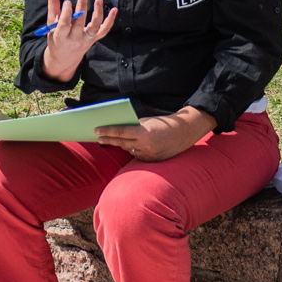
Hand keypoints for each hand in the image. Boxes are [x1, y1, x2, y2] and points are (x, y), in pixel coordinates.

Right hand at [38, 0, 117, 83]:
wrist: (64, 58)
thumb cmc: (56, 38)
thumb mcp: (51, 24)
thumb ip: (52, 5)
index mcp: (61, 37)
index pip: (65, 25)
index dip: (66, 14)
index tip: (67, 2)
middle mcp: (74, 39)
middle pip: (80, 23)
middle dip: (82, 7)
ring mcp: (86, 40)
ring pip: (94, 27)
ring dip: (98, 13)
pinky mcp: (94, 39)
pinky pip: (104, 31)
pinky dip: (110, 21)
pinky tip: (114, 9)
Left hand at [94, 108, 212, 160]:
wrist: (185, 132)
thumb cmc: (165, 123)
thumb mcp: (148, 121)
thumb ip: (135, 126)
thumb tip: (119, 129)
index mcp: (144, 132)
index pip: (120, 132)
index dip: (107, 131)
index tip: (96, 130)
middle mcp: (145, 145)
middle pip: (121, 143)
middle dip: (109, 140)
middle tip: (98, 137)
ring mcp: (149, 154)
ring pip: (129, 150)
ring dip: (120, 145)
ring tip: (109, 141)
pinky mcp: (152, 160)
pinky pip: (137, 155)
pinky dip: (132, 150)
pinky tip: (127, 146)